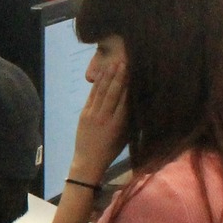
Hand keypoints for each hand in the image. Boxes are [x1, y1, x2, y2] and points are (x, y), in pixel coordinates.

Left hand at [71, 52, 128, 181]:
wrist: (88, 161)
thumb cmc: (111, 150)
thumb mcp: (125, 137)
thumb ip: (130, 119)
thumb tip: (138, 101)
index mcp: (118, 125)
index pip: (126, 101)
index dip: (130, 85)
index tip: (136, 72)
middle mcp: (105, 117)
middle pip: (113, 93)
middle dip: (120, 76)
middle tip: (126, 62)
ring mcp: (93, 114)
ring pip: (102, 91)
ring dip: (109, 76)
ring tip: (115, 63)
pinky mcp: (84, 113)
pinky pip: (92, 95)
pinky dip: (97, 84)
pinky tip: (102, 74)